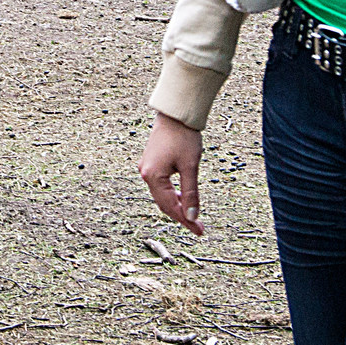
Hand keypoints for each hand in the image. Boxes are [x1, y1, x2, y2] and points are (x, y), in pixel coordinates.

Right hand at [137, 112, 205, 235]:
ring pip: (161, 196)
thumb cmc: (184, 137)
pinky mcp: (151, 163)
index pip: (170, 206)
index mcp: (153, 176)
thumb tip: (192, 216)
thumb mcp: (191, 167)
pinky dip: (171, 195)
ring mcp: (146, 168)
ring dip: (176, 206)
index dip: (185, 220)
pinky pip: (160, 186)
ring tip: (193, 215)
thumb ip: (191, 193)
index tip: (199, 231)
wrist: (175, 113)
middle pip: (163, 203)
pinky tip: (183, 198)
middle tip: (198, 227)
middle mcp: (146, 174)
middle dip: (181, 216)